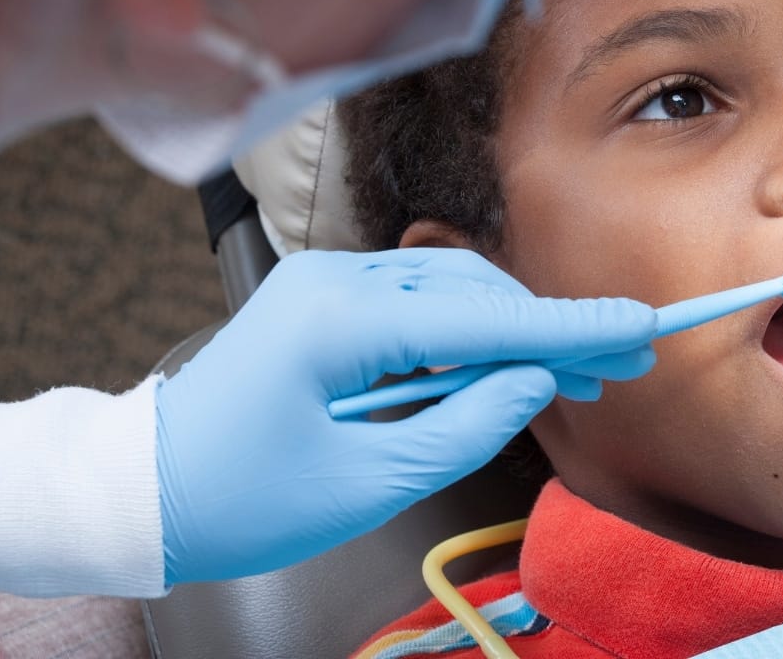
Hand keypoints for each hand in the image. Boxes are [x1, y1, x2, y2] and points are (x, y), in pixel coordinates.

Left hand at [154, 248, 656, 584]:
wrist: (144, 487)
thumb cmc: (240, 499)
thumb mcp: (363, 484)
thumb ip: (461, 428)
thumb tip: (531, 384)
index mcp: (338, 324)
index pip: (480, 319)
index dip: (567, 326)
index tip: (638, 324)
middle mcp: (332, 281)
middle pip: (471, 293)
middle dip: (548, 330)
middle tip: (622, 363)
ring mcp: (324, 284)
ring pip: (448, 292)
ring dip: (511, 329)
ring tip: (575, 372)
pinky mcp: (324, 302)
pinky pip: (414, 305)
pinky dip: (465, 333)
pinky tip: (505, 362)